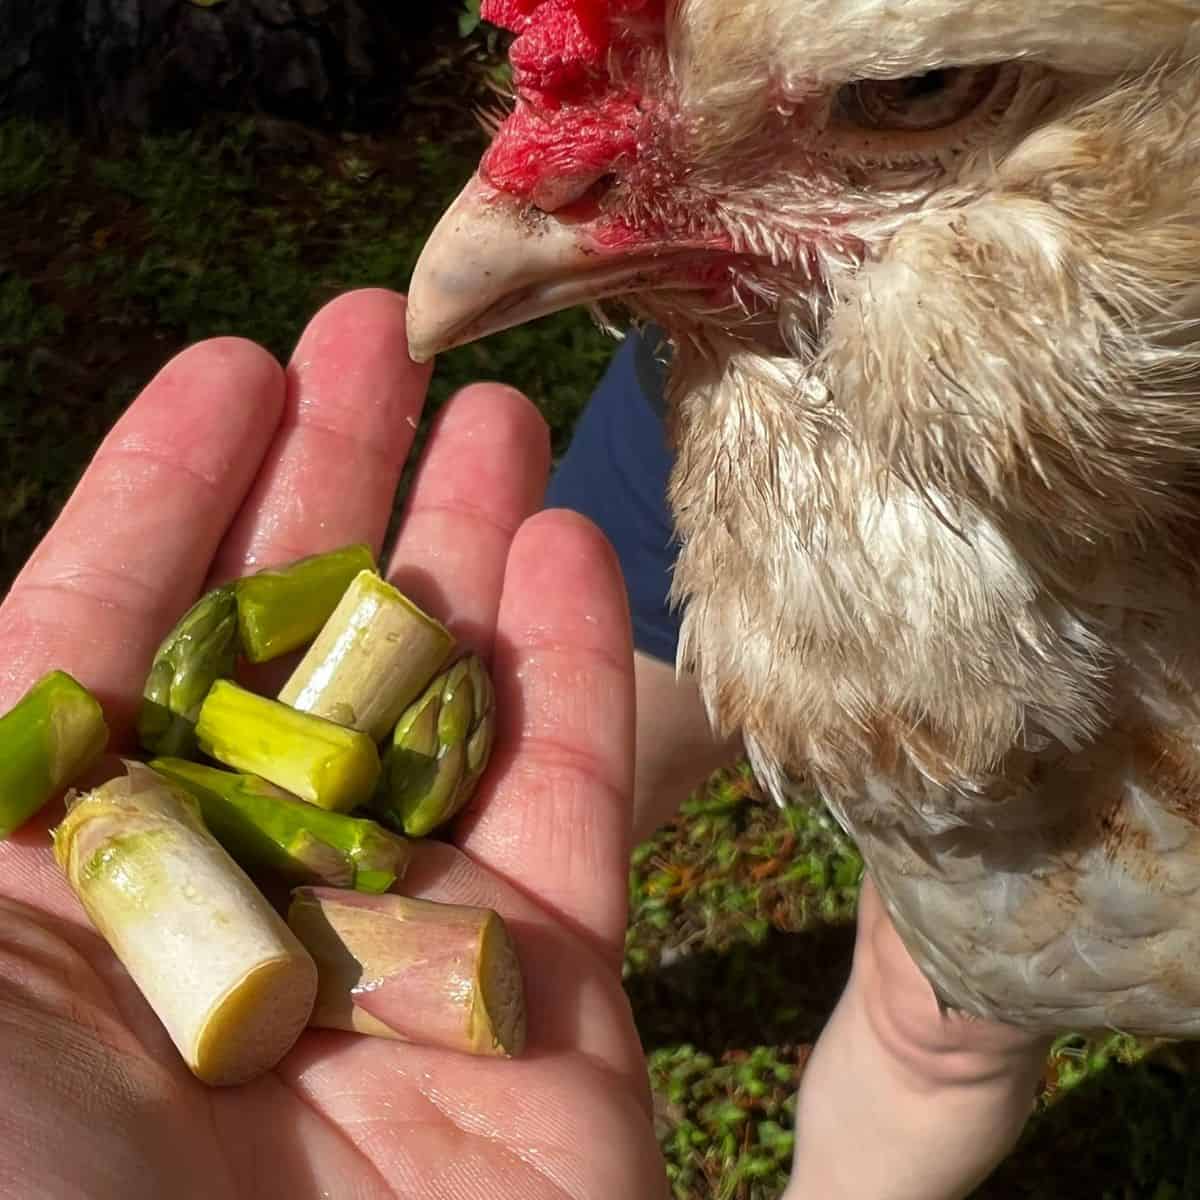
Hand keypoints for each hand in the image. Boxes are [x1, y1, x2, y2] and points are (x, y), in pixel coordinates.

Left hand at [0, 290, 664, 1199]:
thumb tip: (2, 651)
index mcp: (45, 895)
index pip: (105, 641)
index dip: (169, 492)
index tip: (238, 360)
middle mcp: (220, 915)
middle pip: (286, 652)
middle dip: (333, 483)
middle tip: (384, 334)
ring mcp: (394, 965)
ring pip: (440, 717)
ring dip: (465, 552)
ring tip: (496, 409)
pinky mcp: (546, 1022)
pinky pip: (563, 812)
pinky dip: (568, 675)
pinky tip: (568, 545)